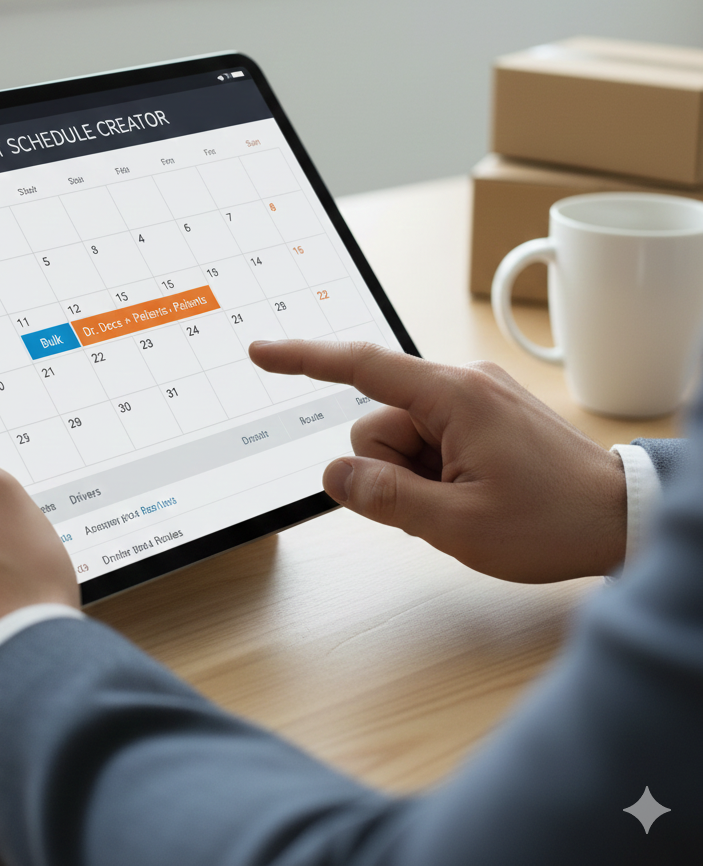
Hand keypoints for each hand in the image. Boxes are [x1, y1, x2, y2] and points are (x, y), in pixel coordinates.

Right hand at [249, 340, 626, 582]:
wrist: (619, 518)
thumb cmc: (553, 521)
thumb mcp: (459, 526)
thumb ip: (385, 499)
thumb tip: (333, 474)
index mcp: (454, 397)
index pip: (362, 367)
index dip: (304, 359)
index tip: (262, 354)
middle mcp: (461, 385)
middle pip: (376, 423)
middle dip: (389, 471)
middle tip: (438, 505)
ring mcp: (473, 399)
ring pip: (399, 437)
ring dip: (412, 478)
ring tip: (460, 503)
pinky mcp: (481, 415)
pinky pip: (427, 439)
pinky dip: (430, 471)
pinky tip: (467, 494)